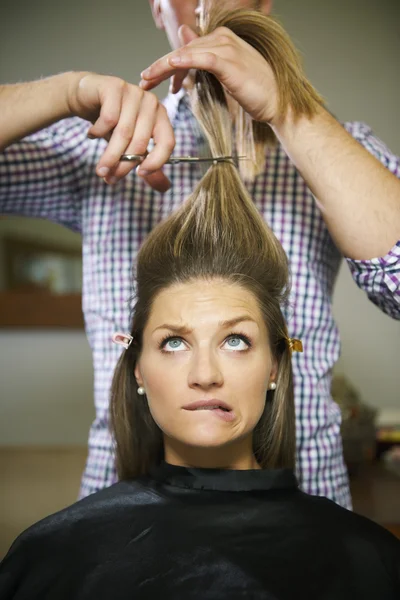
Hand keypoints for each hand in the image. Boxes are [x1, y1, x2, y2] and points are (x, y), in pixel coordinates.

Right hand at [67, 72, 174, 190]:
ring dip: (110, 156)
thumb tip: (164, 188)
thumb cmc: (112, 123)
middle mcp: (151, 103)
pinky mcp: (114, 86)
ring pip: (124, 132)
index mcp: (161, 117)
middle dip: (124, 165)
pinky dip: (98, 131)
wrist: (86, 97)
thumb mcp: (130, 146)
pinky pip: (108, 118)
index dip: (156, 162)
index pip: (168, 142)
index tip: (140, 175)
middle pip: (141, 142)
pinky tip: (92, 135)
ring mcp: (133, 92)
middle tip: (110, 178)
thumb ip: (147, 165)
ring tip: (101, 169)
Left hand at [139, 25, 278, 124]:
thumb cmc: (254, 93)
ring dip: (164, 67)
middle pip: (183, 51)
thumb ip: (204, 61)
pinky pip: (202, 59)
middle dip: (159, 67)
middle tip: (142, 81)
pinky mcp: (229, 62)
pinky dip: (184, 62)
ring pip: (187, 54)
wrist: (277, 104)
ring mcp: (227, 48)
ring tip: (147, 79)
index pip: (186, 50)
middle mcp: (223, 38)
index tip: (150, 80)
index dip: (166, 66)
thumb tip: (184, 42)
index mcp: (221, 40)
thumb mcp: (224, 77)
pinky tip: (170, 66)